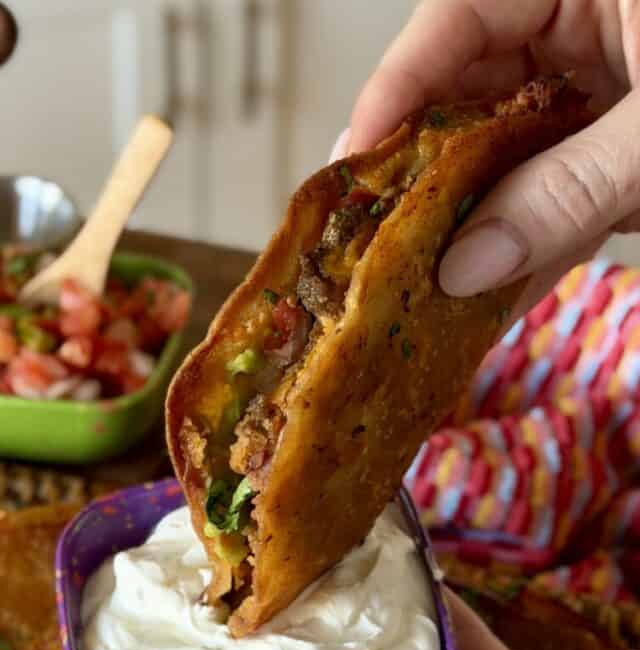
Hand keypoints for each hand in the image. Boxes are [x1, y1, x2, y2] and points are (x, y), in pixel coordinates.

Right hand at [331, 0, 639, 310]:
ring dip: (469, 228)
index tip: (355, 163)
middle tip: (370, 235)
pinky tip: (487, 303)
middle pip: (465, 97)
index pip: (458, 16)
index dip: (396, 88)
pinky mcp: (612, 150)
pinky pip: (554, 196)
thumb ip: (570, 189)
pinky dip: (529, 249)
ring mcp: (598, 90)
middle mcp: (578, 28)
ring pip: (503, 159)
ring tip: (413, 286)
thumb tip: (463, 270)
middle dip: (425, 175)